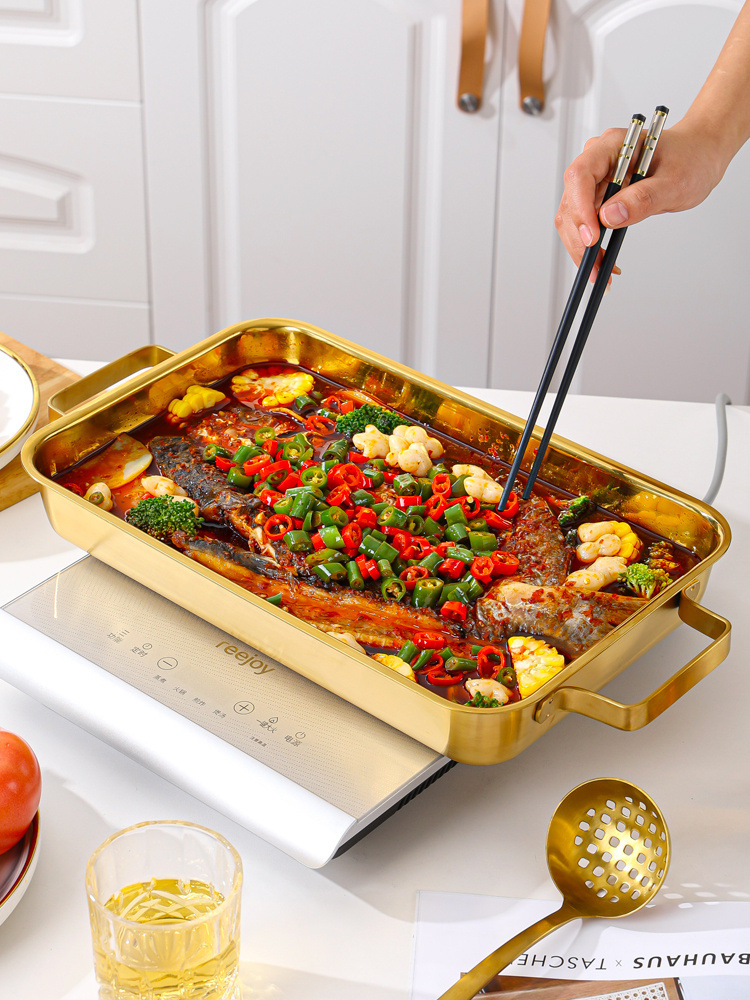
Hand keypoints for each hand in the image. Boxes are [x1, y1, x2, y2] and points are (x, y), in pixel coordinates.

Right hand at [554, 122, 726, 277]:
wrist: (697, 157)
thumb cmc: (690, 160)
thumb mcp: (675, 181)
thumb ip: (643, 198)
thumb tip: (609, 217)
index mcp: (615, 145)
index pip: (581, 175)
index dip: (581, 208)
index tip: (592, 238)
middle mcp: (598, 160)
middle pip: (571, 201)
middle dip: (579, 238)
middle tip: (595, 266)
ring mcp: (595, 179)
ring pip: (572, 217)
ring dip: (581, 246)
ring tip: (601, 268)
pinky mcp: (597, 195)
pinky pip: (583, 223)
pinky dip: (589, 245)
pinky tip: (603, 258)